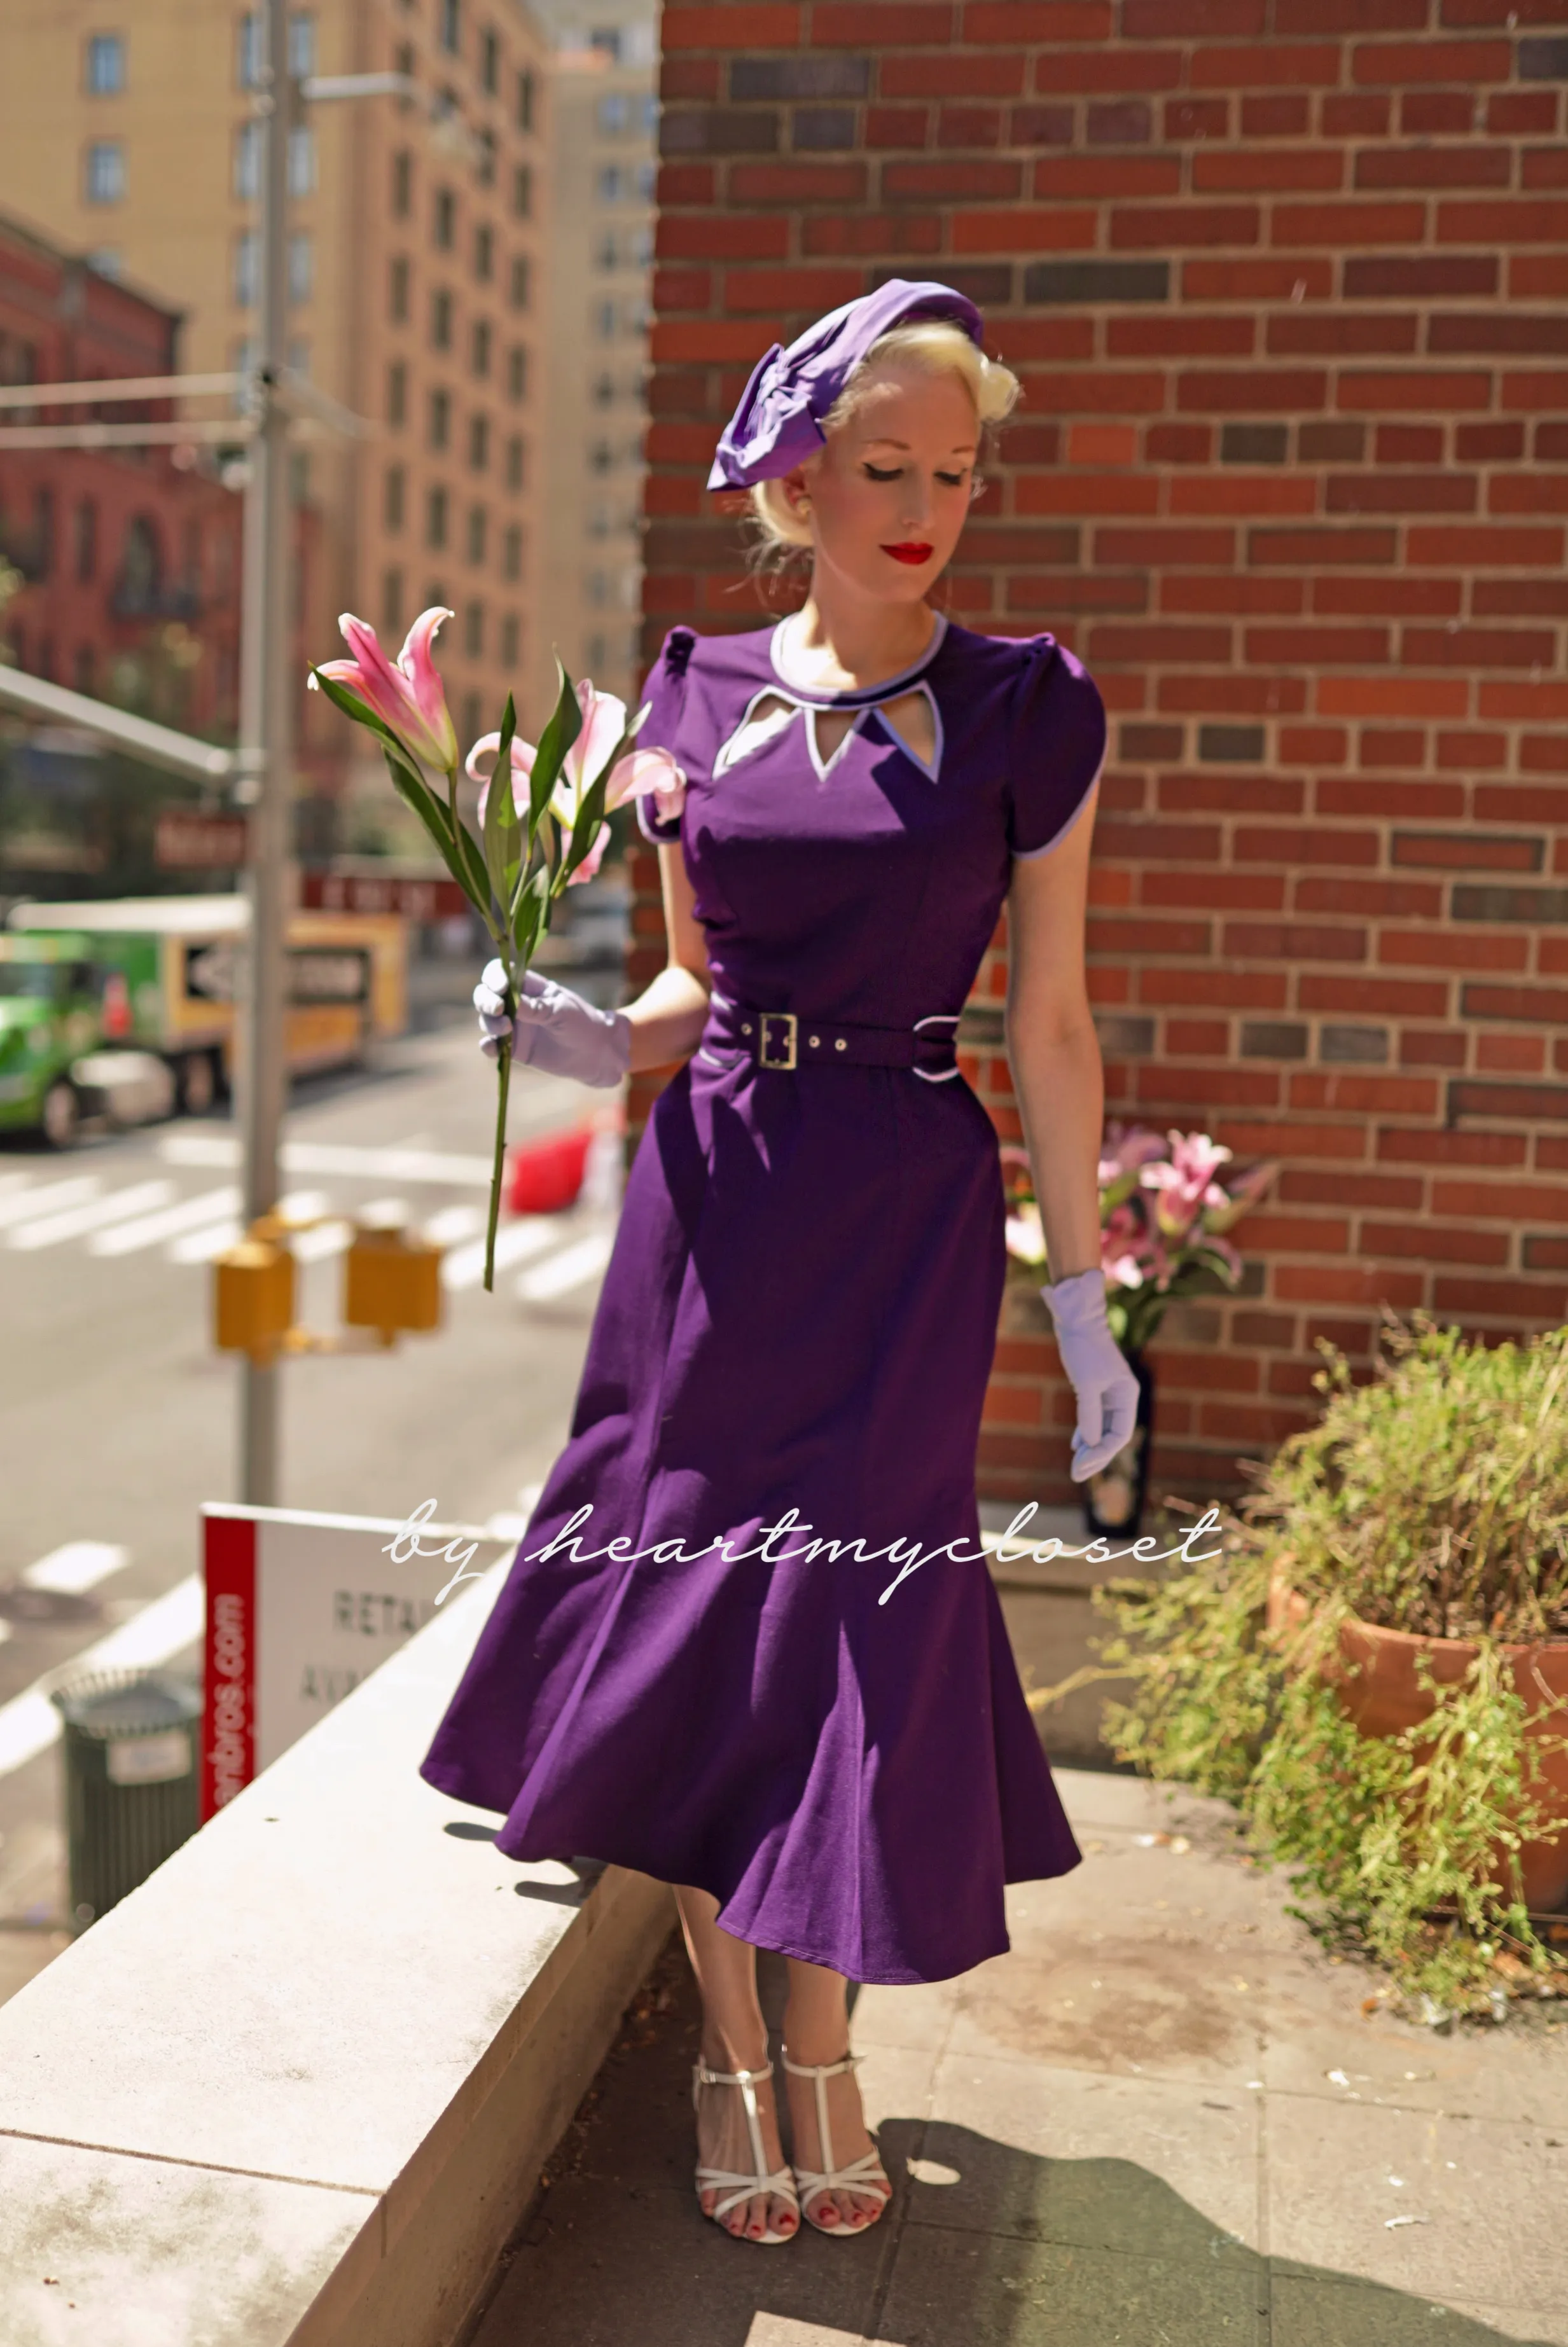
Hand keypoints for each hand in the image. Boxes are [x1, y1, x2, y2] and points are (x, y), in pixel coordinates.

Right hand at [474, 960, 630, 1089]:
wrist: (595, 1052)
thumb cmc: (582, 1022)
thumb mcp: (560, 1011)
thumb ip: (535, 1007)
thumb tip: (508, 1002)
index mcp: (528, 986)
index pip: (501, 973)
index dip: (494, 977)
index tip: (500, 987)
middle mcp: (516, 1004)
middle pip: (486, 995)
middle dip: (486, 1000)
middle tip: (498, 1009)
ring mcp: (513, 1026)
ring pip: (487, 1020)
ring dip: (489, 1023)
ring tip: (506, 1029)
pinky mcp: (513, 1048)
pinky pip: (492, 1045)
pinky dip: (487, 1046)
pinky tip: (491, 1047)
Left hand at [1039, 1266, 1140, 1481]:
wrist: (1076, 1320)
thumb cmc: (1084, 1348)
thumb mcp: (1086, 1384)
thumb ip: (1090, 1415)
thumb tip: (1092, 1444)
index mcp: (1128, 1395)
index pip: (1119, 1434)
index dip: (1102, 1453)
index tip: (1082, 1466)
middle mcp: (1122, 1397)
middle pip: (1112, 1435)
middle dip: (1095, 1456)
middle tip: (1076, 1475)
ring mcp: (1108, 1394)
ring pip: (1102, 1429)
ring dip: (1089, 1447)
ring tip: (1076, 1467)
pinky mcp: (1094, 1389)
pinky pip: (1093, 1418)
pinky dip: (1085, 1432)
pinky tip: (1076, 1446)